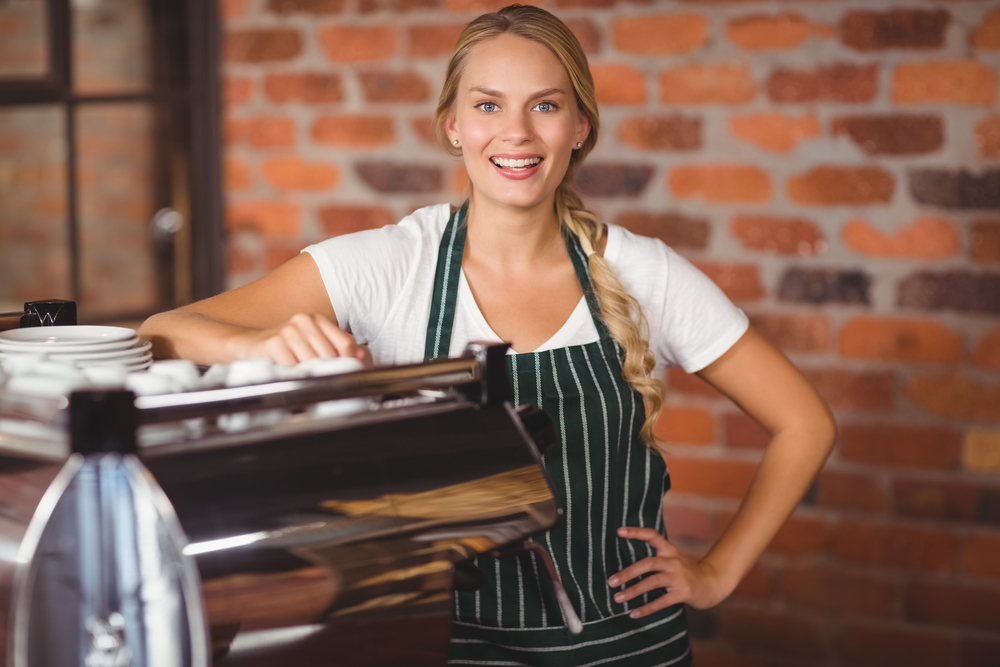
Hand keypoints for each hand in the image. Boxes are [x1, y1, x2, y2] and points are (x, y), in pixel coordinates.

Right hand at [227, 313, 372, 366]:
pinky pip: (294, 368)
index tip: (348, 376)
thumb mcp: (310, 347)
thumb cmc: (282, 349)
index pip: (346, 344)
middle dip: (330, 373)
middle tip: (324, 384)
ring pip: (314, 363)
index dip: (350, 363)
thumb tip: (362, 357)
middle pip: (331, 356)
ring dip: (310, 376)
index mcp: (317, 320)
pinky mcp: (273, 343)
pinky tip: (290, 375)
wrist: (245, 346)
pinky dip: (294, 376)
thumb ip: (337, 350)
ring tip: (304, 379)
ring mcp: (288, 330)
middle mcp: (304, 321)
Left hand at [608, 527, 727, 617]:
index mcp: (669, 551)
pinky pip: (663, 601)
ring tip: (618, 598)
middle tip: (611, 582)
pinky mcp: (684, 593)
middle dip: (628, 572)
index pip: (652, 536)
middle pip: (648, 563)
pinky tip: (634, 613)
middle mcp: (674, 561)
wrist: (712, 584)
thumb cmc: (686, 574)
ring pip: (653, 581)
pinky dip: (647, 608)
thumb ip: (656, 560)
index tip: (618, 531)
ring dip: (633, 591)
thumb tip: (626, 568)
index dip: (636, 532)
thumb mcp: (673, 561)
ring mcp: (680, 577)